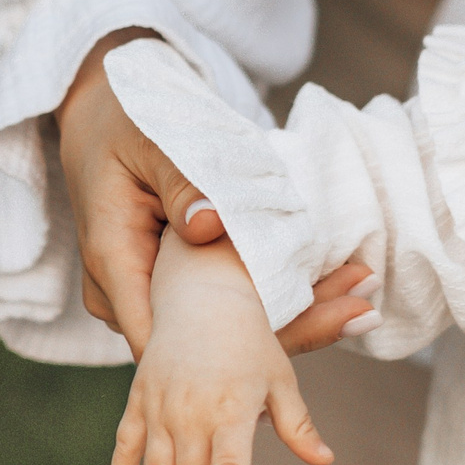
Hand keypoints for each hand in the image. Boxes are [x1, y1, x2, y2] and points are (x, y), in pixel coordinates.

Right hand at [56, 31, 375, 356]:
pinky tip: (336, 293)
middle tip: (360, 313)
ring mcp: (149, 294)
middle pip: (200, 345)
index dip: (225, 355)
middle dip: (280, 336)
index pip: (160, 339)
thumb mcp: (153, 140)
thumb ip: (180, 182)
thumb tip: (209, 228)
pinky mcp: (171, 287)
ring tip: (361, 305)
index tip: (294, 346)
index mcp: (114, 261)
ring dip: (287, 319)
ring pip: (218, 330)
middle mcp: (125, 293)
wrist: (103, 110)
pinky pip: (223, 306)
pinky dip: (274, 301)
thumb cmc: (125, 116)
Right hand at [111, 232, 333, 464]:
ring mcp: (162, 404)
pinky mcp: (139, 397)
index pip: (229, 462)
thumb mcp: (280, 379)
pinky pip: (127, 441)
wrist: (204, 294)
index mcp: (233, 406)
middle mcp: (194, 408)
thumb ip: (298, 424)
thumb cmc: (252, 341)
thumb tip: (324, 459)